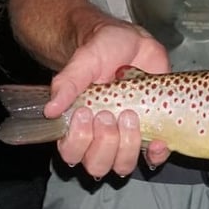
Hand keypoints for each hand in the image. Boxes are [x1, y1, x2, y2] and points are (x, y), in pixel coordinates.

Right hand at [45, 23, 171, 176]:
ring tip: (130, 116)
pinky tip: (158, 140)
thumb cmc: (104, 51)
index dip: (78, 141)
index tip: (85, 114)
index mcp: (78, 125)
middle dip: (105, 143)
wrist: (134, 42)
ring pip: (123, 165)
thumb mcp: (84, 60)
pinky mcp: (152, 134)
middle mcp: (101, 137)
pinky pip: (154, 158)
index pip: (71, 153)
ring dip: (127, 147)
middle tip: (109, 114)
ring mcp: (127, 138)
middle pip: (97, 165)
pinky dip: (156, 154)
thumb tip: (50, 109)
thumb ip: (67, 83)